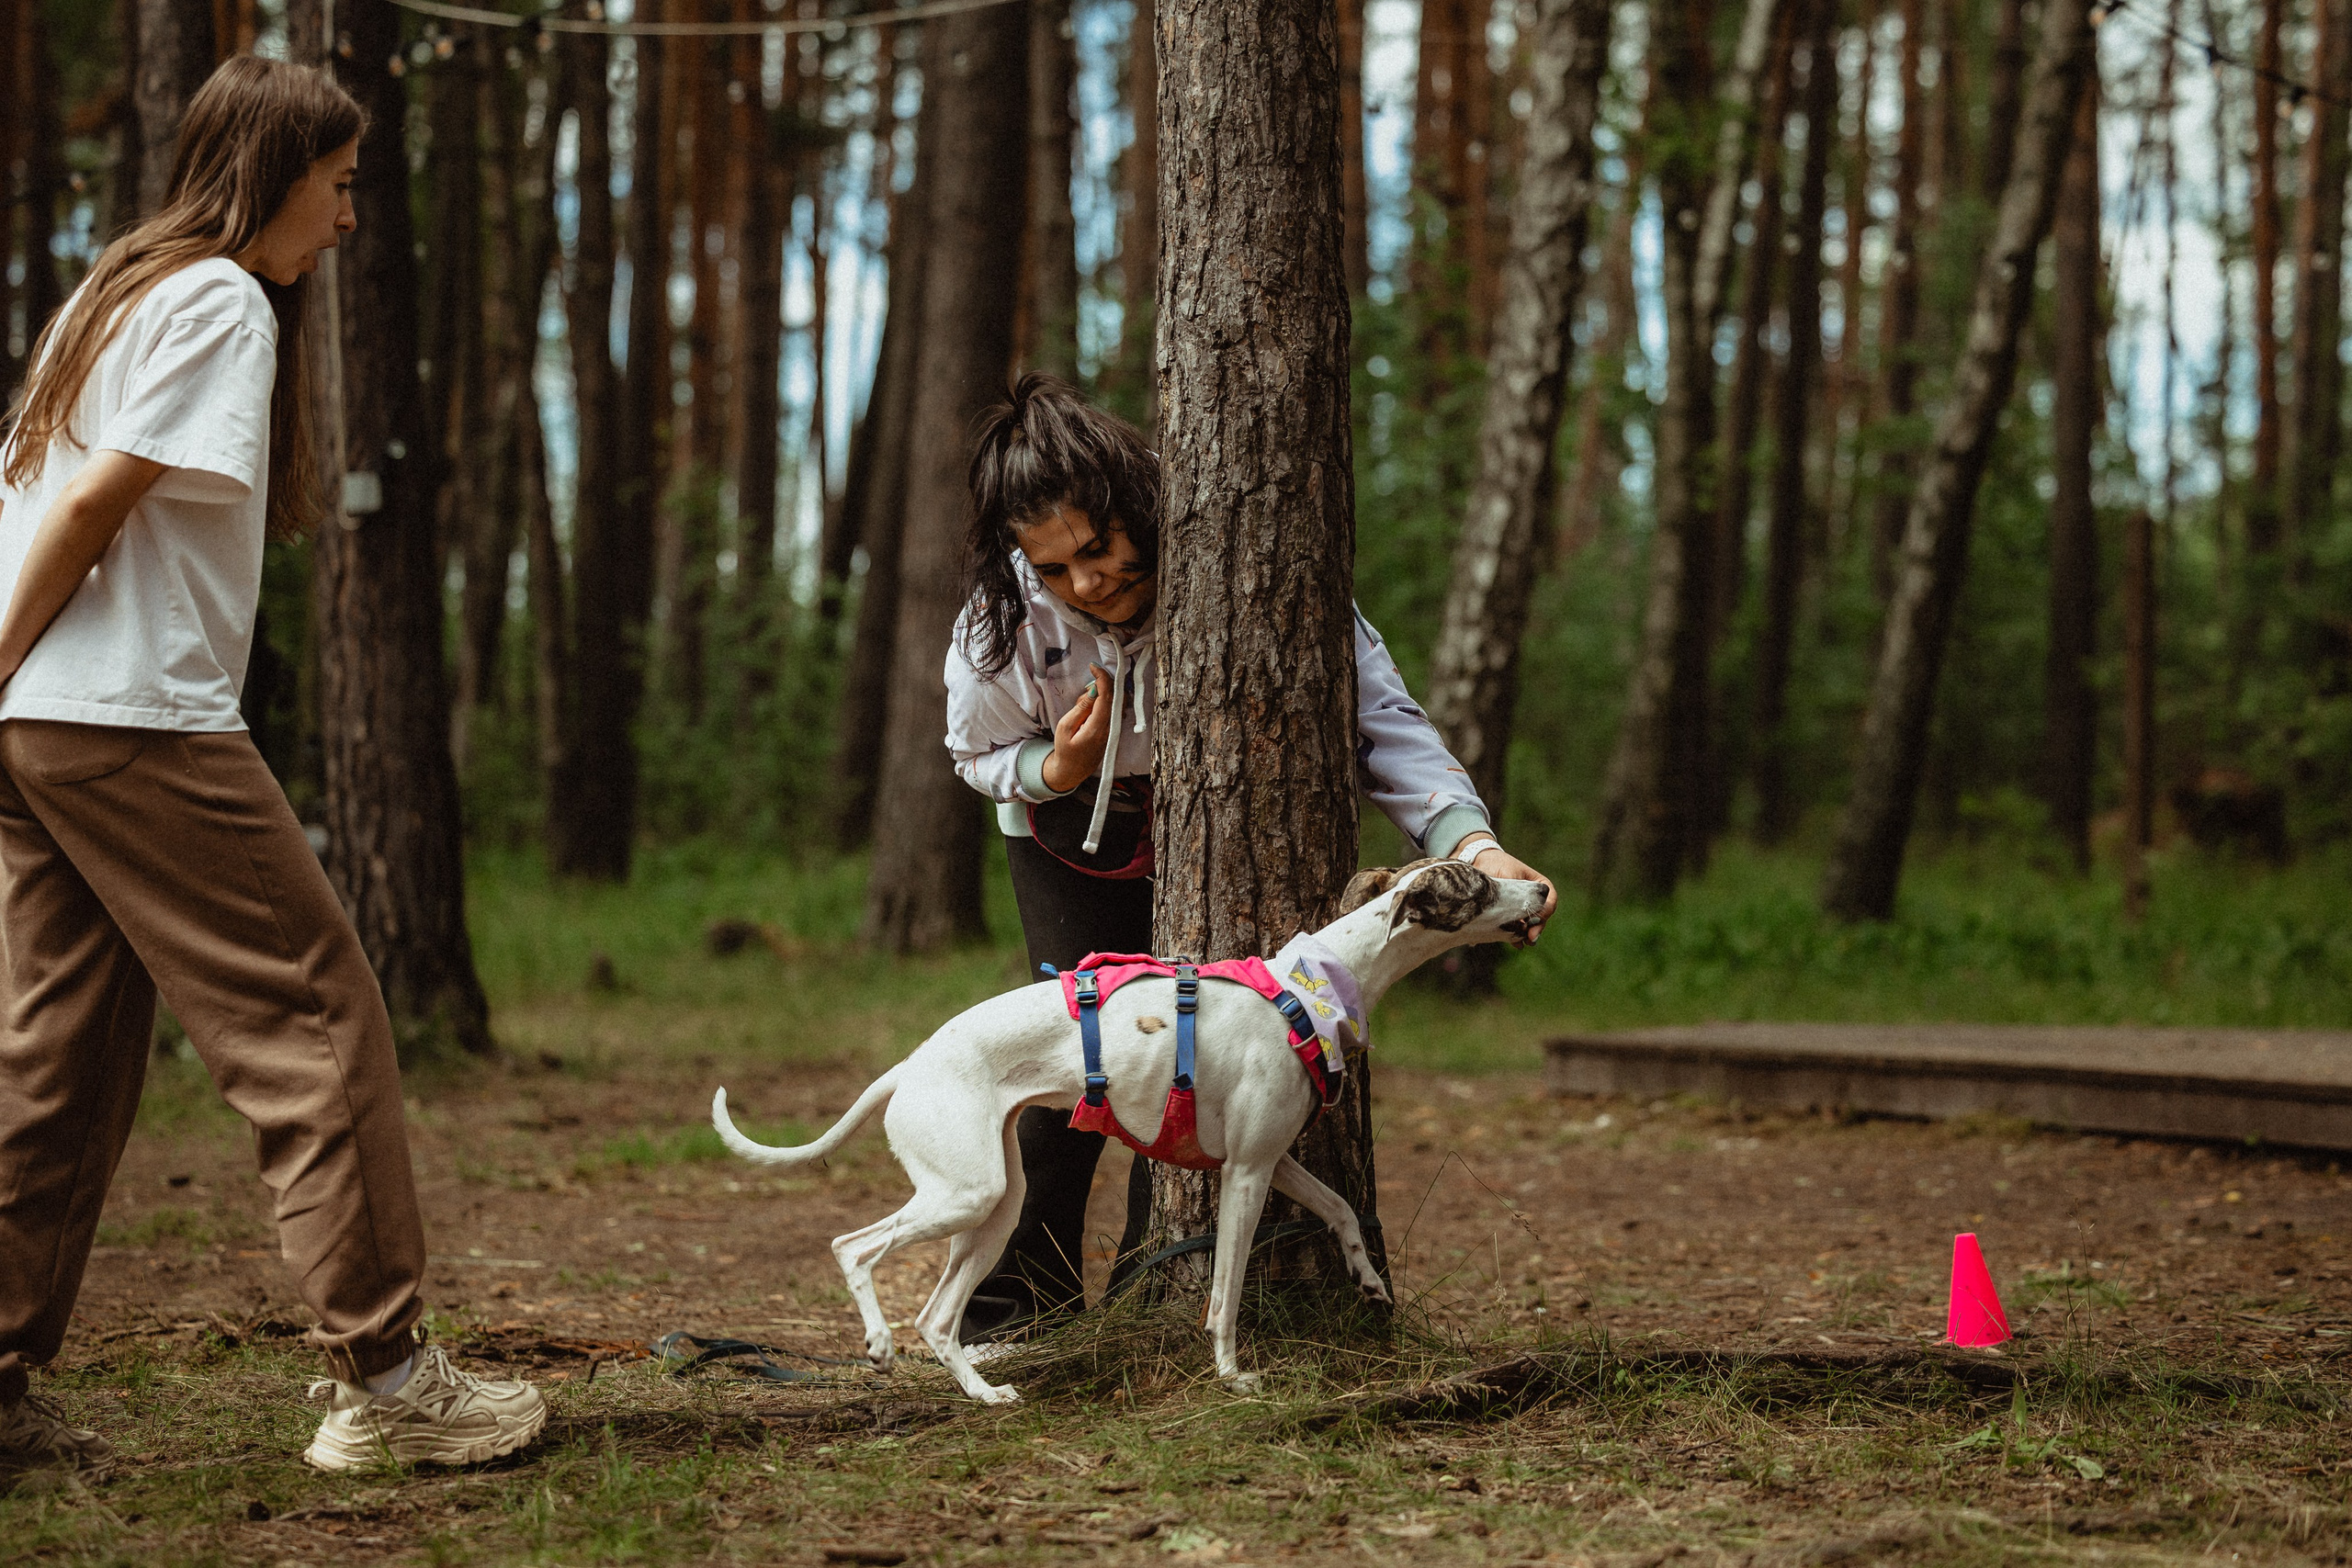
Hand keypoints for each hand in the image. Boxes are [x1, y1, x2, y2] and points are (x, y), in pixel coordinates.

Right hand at [1040, 663, 1114, 794]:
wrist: (1072, 771)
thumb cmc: (1066, 750)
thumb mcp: (1065, 727)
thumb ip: (1080, 708)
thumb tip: (1093, 691)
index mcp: (1097, 728)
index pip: (1106, 697)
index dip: (1102, 678)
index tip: (1093, 667)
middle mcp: (1110, 728)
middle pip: (1115, 696)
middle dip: (1101, 685)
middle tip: (1084, 692)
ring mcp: (1114, 729)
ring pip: (1114, 702)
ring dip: (1101, 695)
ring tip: (1082, 706)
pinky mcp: (1113, 729)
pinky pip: (1113, 709)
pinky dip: (1103, 703)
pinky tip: (1089, 711)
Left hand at [1470, 846, 1557, 936]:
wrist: (1478, 862)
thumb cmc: (1496, 864)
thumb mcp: (1509, 875)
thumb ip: (1516, 893)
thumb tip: (1521, 915)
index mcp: (1539, 885)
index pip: (1550, 900)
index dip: (1546, 911)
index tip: (1536, 918)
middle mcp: (1533, 898)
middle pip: (1542, 916)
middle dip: (1537, 927)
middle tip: (1531, 937)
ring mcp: (1522, 908)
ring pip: (1530, 925)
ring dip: (1528, 935)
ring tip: (1524, 942)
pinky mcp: (1509, 916)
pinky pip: (1517, 929)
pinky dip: (1517, 937)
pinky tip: (1516, 944)